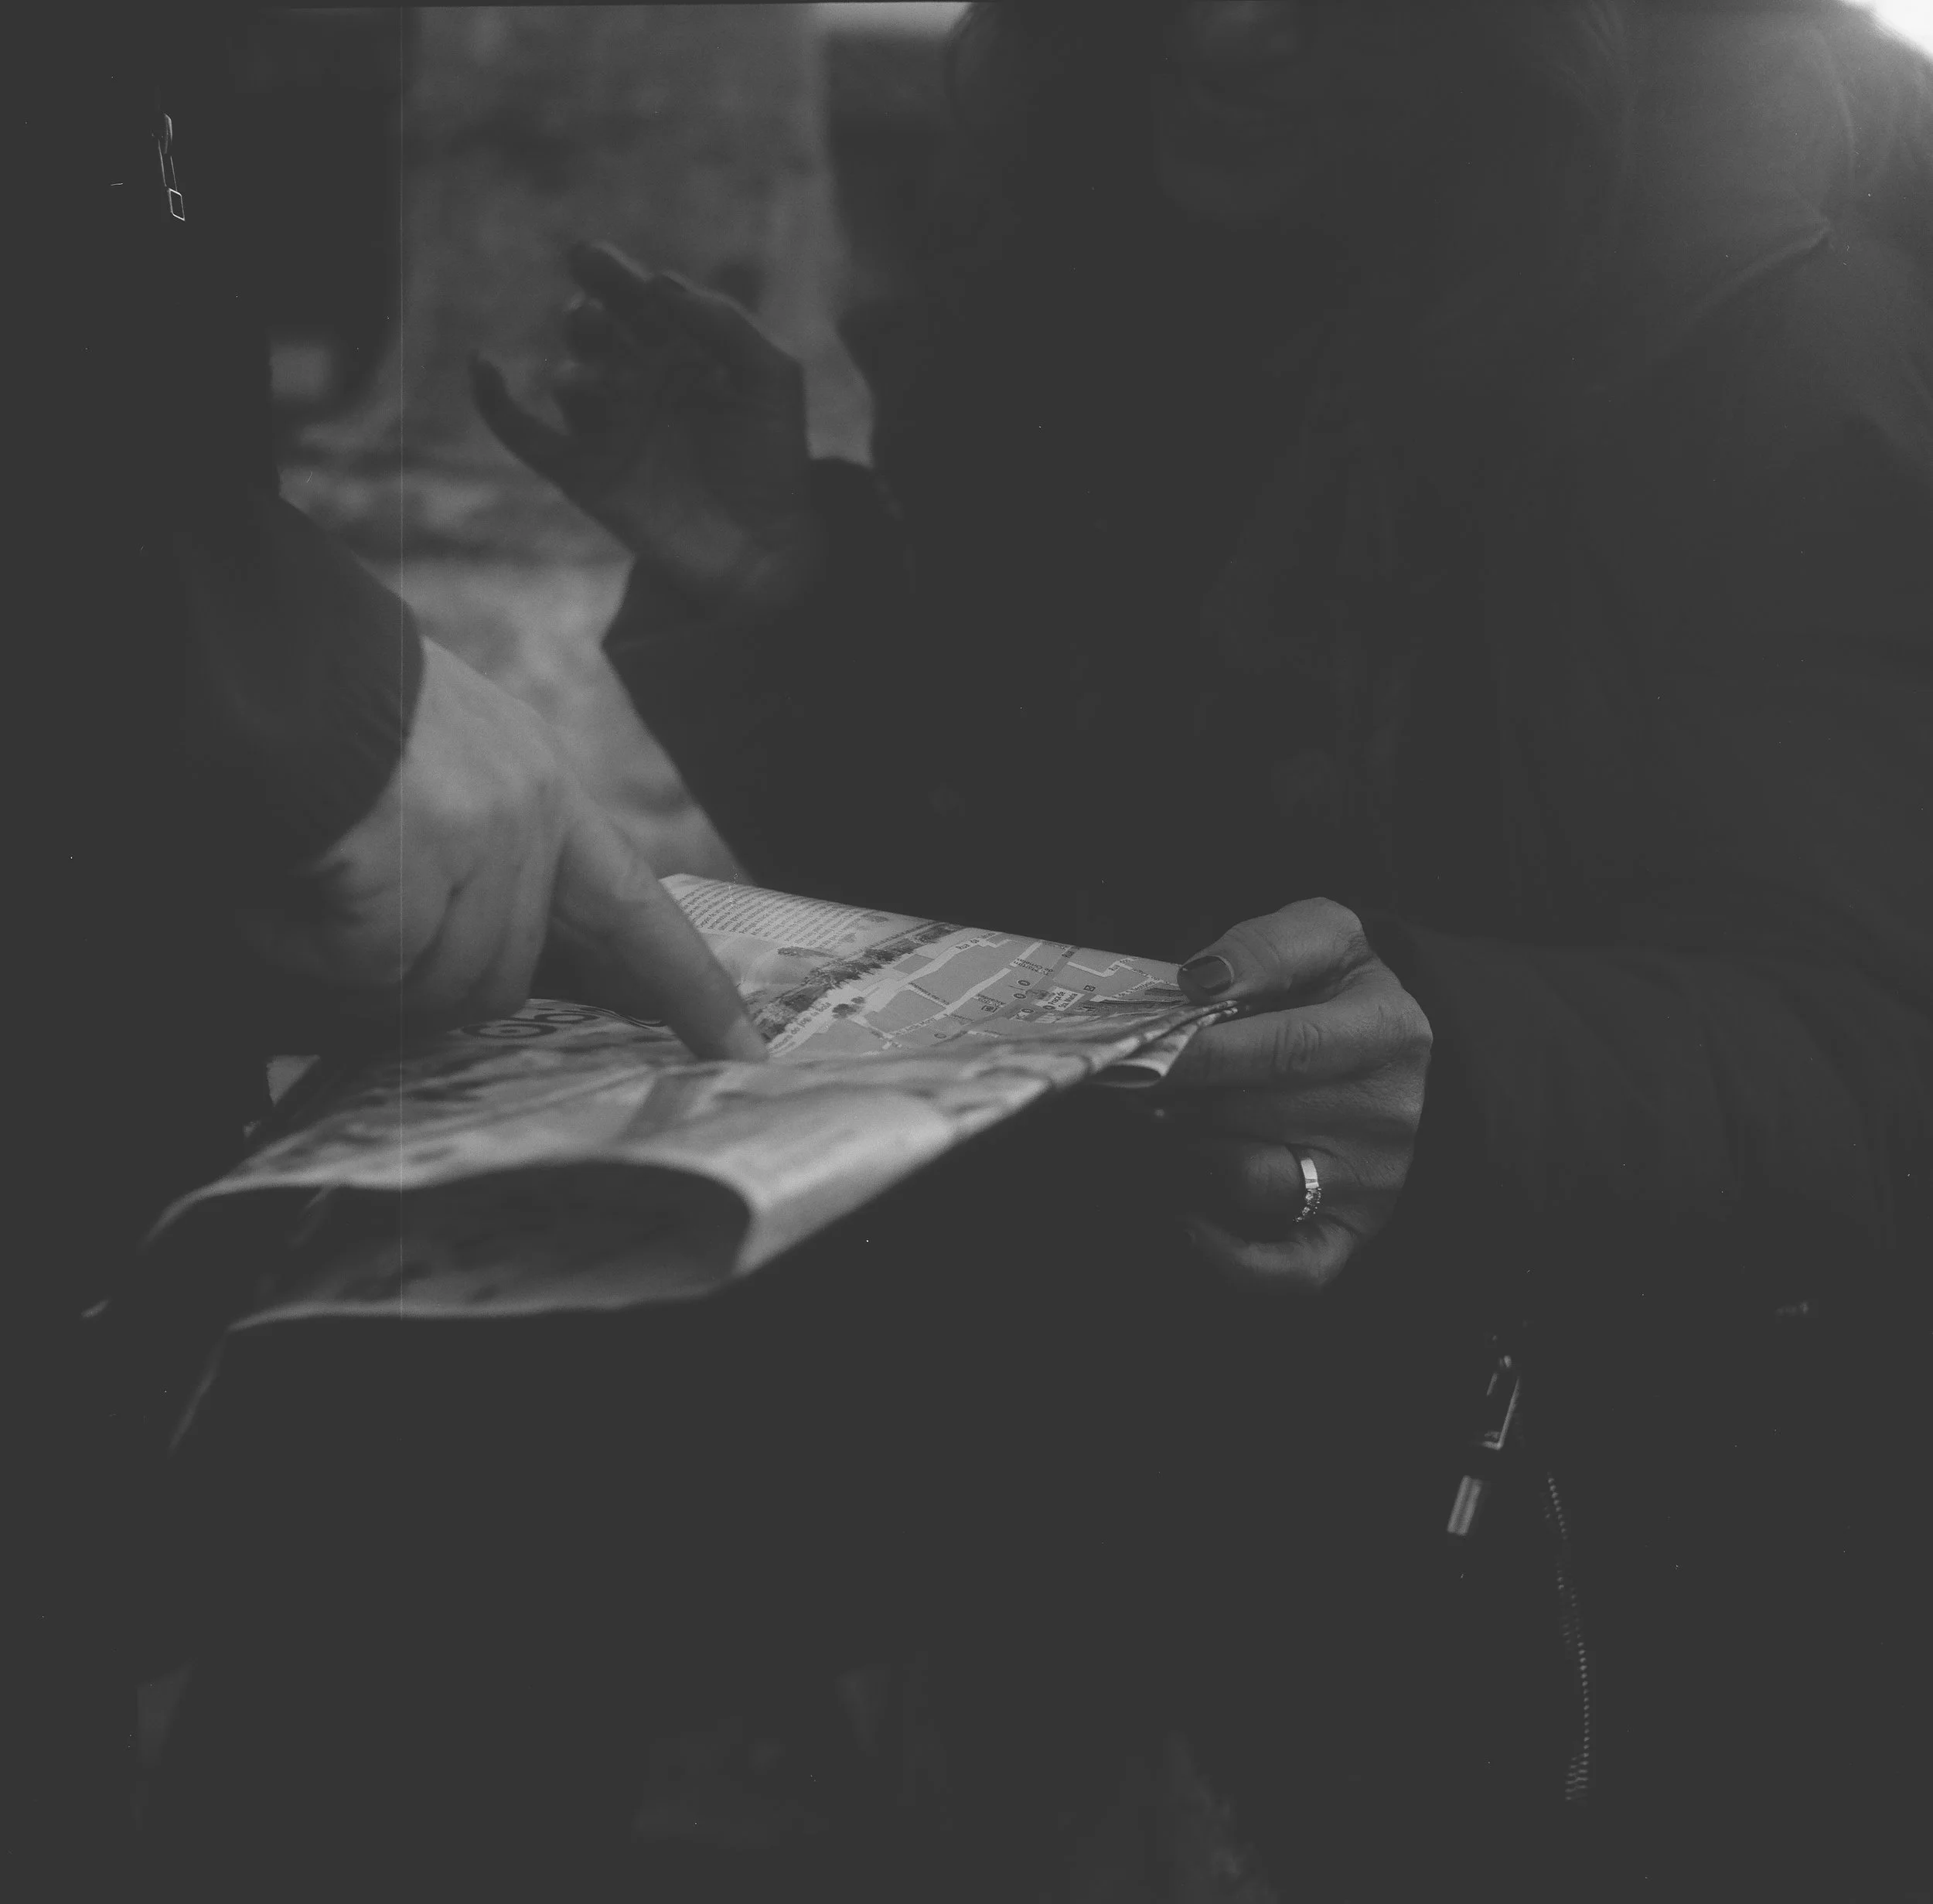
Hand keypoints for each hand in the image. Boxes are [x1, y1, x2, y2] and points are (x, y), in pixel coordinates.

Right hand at [234, 640, 766, 1059]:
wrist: (255, 650)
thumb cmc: (324, 708)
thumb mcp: (436, 763)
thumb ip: (475, 855)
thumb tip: (460, 973)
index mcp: (541, 789)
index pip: (634, 908)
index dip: (687, 986)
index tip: (741, 1051)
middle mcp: (526, 816)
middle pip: (502, 977)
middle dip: (421, 984)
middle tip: (346, 939)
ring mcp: (477, 843)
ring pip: (433, 987)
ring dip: (357, 973)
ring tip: (304, 897)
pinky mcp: (410, 871)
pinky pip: (366, 972)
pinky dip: (308, 953)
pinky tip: (284, 893)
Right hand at [471, 240, 821, 624]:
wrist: (767, 552)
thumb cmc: (775, 461)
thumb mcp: (772, 378)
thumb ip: (728, 324)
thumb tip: (661, 283)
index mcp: (680, 349)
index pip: (637, 298)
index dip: (615, 273)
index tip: (599, 262)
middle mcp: (637, 381)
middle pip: (595, 330)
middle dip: (588, 312)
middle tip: (593, 313)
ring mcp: (609, 427)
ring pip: (569, 379)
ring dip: (576, 369)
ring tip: (592, 381)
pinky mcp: (584, 475)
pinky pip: (524, 435)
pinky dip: (494, 402)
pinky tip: (484, 365)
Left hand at [1154, 899, 1430, 1290]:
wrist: (1397, 1049)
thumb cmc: (1341, 990)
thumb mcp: (1324, 935)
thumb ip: (1267, 946)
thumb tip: (1202, 982)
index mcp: (1386, 1032)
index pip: (1278, 1049)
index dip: (1197, 1052)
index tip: (1139, 1046)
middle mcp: (1386, 1114)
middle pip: (1250, 1114)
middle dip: (1175, 1098)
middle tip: (1130, 1081)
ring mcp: (1369, 1181)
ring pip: (1250, 1181)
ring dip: (1187, 1153)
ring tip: (1162, 1121)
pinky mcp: (1349, 1233)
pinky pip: (1289, 1270)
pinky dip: (1229, 1255)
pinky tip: (1187, 1217)